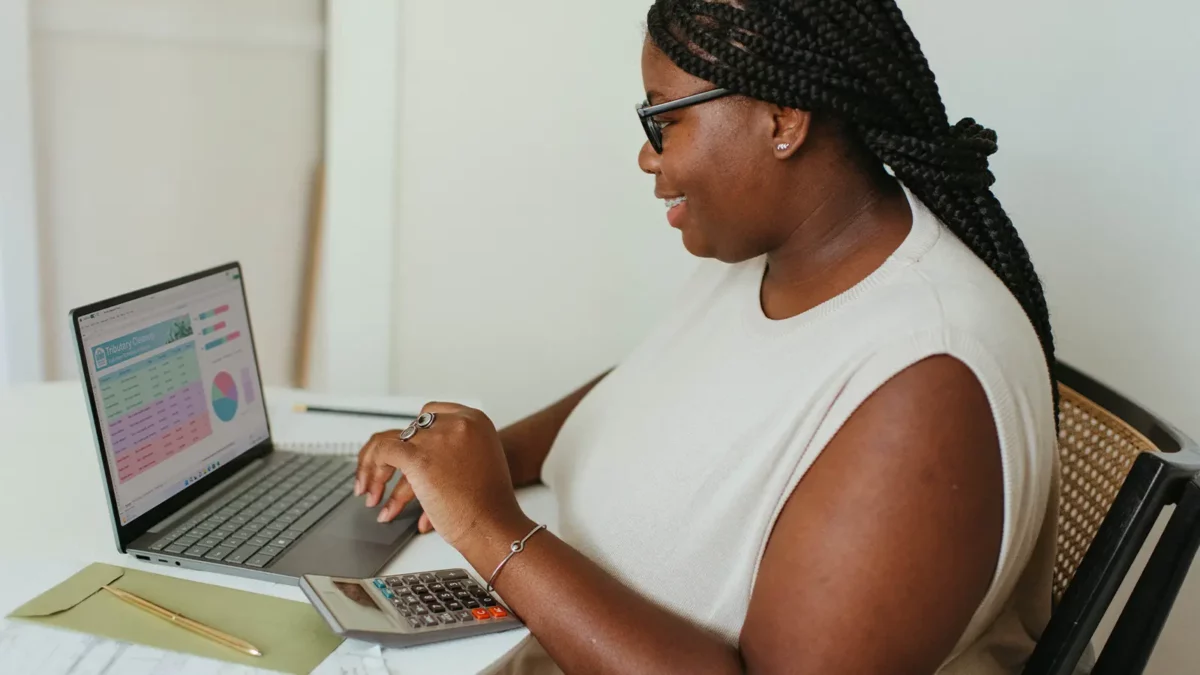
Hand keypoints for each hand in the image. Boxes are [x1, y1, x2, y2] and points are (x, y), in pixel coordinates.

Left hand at [354, 402, 525, 548]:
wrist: (494, 526)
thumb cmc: (491, 505)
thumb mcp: (482, 462)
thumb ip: (456, 451)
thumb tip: (426, 461)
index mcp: (474, 420)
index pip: (430, 415)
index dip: (413, 437)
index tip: (403, 455)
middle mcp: (455, 423)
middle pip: (408, 430)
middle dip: (392, 457)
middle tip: (380, 480)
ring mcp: (436, 438)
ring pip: (391, 442)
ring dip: (377, 470)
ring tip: (373, 496)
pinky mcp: (419, 456)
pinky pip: (383, 452)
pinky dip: (373, 472)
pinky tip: (376, 495)